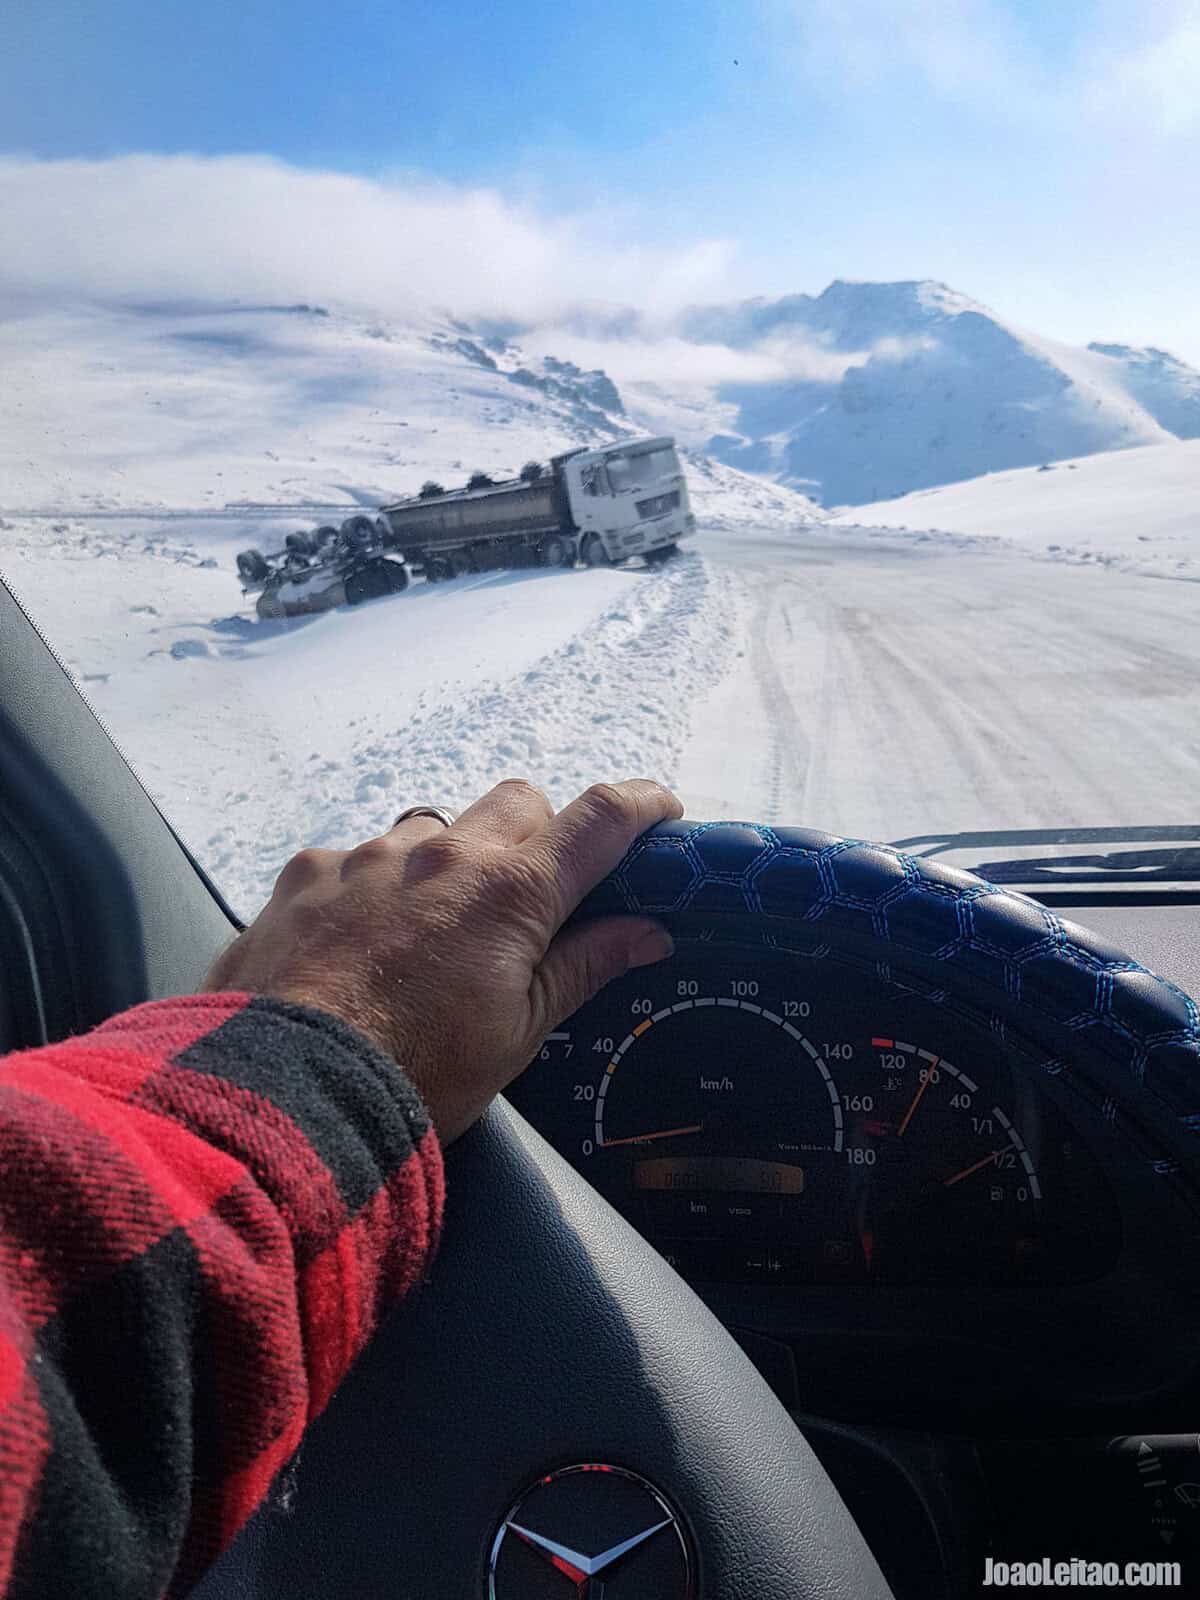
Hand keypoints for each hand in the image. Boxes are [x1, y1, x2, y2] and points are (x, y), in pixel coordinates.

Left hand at [203, 779, 681, 1141]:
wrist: (287, 1094)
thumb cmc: (419, 1075)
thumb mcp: (519, 1033)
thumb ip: (583, 966)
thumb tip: (648, 932)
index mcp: (511, 892)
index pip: (599, 818)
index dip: (640, 804)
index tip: (659, 810)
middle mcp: (442, 853)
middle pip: (518, 801)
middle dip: (539, 833)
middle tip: (533, 895)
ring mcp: (369, 855)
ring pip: (434, 825)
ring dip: (451, 858)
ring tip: (434, 926)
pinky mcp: (309, 872)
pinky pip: (358, 856)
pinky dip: (375, 888)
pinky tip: (359, 944)